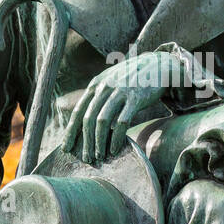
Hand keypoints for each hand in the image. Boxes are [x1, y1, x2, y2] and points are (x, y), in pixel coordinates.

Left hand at [63, 51, 183, 164]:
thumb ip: (97, 95)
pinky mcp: (135, 98)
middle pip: (88, 119)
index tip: (66, 148)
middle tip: (85, 158)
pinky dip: (116, 138)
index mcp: (95, 85)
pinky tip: (114, 150)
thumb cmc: (132, 78)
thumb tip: (83, 118)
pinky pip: (122, 122)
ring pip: (102, 121)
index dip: (70, 132)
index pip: (77, 111)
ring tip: (99, 156)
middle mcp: (105, 87)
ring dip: (98, 142)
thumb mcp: (110, 80)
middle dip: (85, 141)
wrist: (157, 65)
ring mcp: (120, 92)